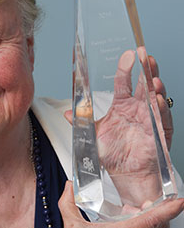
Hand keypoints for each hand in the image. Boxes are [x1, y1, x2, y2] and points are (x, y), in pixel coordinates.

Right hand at [32, 182, 183, 227]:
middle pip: (161, 227)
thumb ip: (68, 203)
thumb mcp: (71, 227)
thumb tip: (68, 188)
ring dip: (152, 223)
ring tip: (136, 214)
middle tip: (152, 202)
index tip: (178, 201)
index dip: (170, 209)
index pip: (154, 220)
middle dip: (161, 212)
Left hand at [66, 50, 172, 207]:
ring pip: (155, 97)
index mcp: (122, 104)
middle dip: (146, 69)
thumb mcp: (93, 135)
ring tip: (153, 78)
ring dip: (155, 87)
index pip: (124, 81)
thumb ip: (82, 122)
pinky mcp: (159, 131)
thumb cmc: (112, 153)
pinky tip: (157, 100)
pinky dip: (161, 109)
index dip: (126, 68)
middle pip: (144, 83)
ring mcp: (150, 118)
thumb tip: (66, 113)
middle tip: (146, 55)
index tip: (128, 54)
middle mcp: (137, 107)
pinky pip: (162, 118)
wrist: (125, 173)